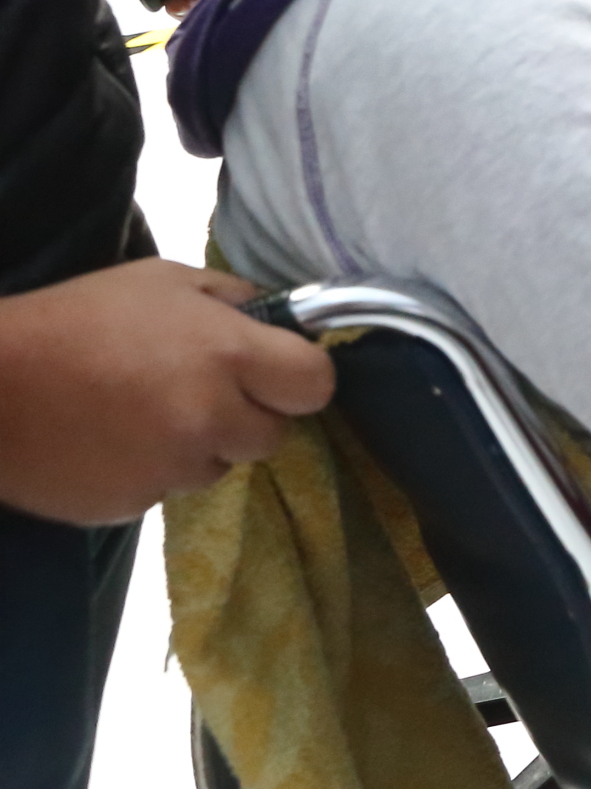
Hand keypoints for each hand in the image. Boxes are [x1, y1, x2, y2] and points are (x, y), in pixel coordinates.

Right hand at [0, 260, 334, 525]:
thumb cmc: (76, 320)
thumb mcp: (162, 282)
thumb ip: (233, 300)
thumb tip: (280, 320)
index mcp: (228, 356)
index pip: (316, 385)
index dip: (299, 377)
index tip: (276, 371)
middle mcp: (210, 419)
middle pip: (273, 436)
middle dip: (247, 415)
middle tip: (200, 390)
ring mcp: (172, 470)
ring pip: (219, 467)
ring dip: (198, 445)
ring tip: (142, 412)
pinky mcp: (133, 506)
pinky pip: (167, 491)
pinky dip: (150, 471)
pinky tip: (111, 441)